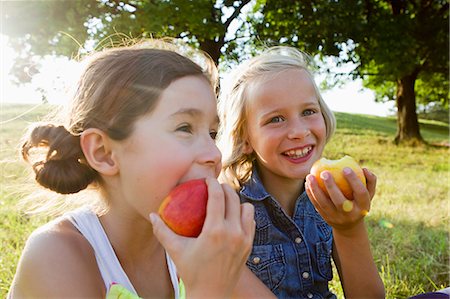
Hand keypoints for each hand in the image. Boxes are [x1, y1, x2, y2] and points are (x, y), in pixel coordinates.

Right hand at [150, 177, 254, 298]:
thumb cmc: (192, 272)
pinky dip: (244, 215)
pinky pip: (251, 222)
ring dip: (237, 201)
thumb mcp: (175, 251)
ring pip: (247, 208)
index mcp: (216, 231)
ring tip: (226, 201)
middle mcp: (233, 232)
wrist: (212, 295)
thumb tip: (151, 215)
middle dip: (225, 188)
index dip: (213, 184)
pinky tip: (233, 216)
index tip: (207, 180)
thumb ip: (162, 231)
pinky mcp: (249, 246)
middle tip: (215, 187)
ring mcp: (244, 239)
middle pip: (234, 198)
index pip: (218, 197)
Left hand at [305, 168, 376, 233]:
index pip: (360, 193)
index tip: (345, 168)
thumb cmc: (359, 202)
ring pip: (324, 204)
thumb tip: (364, 168)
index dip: (354, 181)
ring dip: (315, 190)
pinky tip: (307, 182)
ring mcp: (337, 218)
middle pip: (340, 201)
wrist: (349, 225)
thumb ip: (370, 181)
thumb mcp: (368, 194)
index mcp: (363, 207)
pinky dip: (311, 194)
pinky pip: (316, 205)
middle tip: (324, 172)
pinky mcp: (326, 218)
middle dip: (331, 186)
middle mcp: (351, 214)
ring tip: (310, 176)